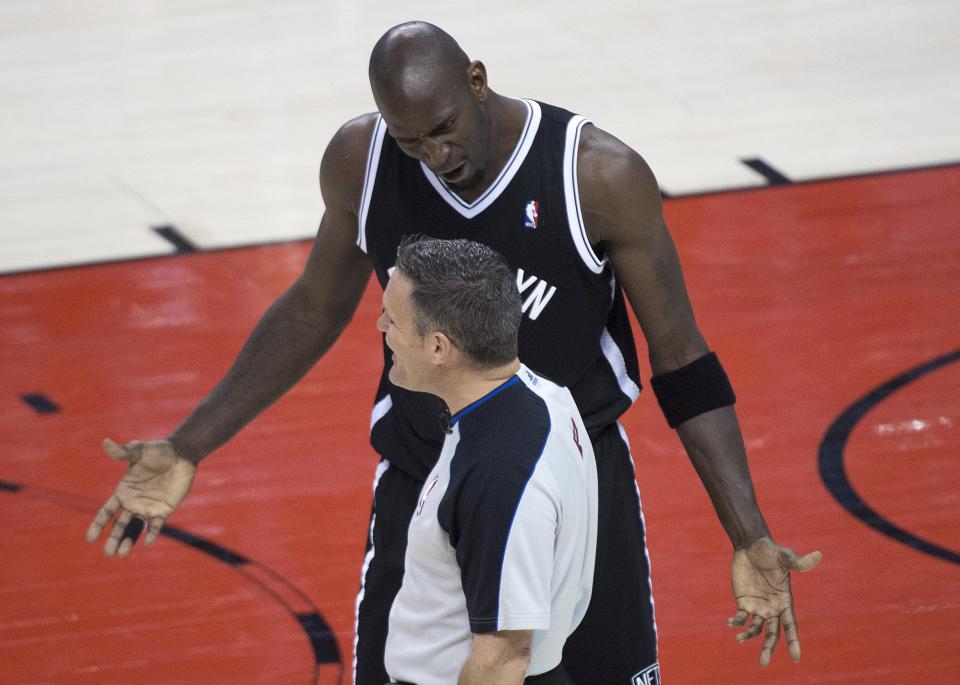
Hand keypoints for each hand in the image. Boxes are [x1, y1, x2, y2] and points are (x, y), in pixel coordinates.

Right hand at [85, 438, 195, 556]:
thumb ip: (123, 452)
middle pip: (119, 525)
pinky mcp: (164, 510)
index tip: (90, 539)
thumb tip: (106, 442)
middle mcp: (134, 502)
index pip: (107, 512)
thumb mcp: (139, 451)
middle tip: (108, 553)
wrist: (181, 454)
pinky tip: (148, 541)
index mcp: (123, 491)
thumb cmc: (158, 451)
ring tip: (122, 554)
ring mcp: (148, 507)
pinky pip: (156, 525)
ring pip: (135, 529)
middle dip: (113, 539)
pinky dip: (151, 533)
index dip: (98, 525)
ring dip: (128, 541)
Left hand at [727, 536, 821, 665]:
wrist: (750, 546)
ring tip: (739, 639)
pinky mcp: (743, 601)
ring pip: (755, 629)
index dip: (793, 641)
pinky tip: (729, 623)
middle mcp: (772, 608)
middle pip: (772, 633)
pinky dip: (735, 622)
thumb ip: (798, 561)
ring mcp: (758, 606)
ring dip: (748, 636)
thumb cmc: (770, 551)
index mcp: (785, 601)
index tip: (796, 658)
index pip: (790, 626)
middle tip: (763, 664)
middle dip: (768, 648)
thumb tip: (818, 555)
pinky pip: (740, 617)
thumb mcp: (784, 556)